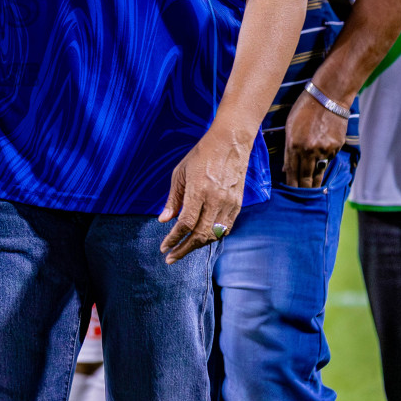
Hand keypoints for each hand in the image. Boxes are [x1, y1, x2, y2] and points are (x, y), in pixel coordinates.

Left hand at [158, 126, 253, 263]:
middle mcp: (215, 200)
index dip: (173, 238)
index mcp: (198, 190)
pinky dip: (213, 237)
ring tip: (184, 249)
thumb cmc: (201, 155)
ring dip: (198, 246)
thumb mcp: (180, 173)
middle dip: (183, 249)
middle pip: (199, 235)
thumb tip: (163, 220)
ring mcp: (229, 203)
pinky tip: (202, 239)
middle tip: (171, 257)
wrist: (230, 143)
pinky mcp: (237, 205)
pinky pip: (226, 229)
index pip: (185, 224)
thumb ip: (173, 199)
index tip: (164, 247)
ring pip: (214, 235)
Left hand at [281, 92, 347, 187]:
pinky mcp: (336, 147)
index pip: (292, 172)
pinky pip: (328, 160)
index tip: (291, 193)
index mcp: (294, 144)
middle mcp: (309, 150)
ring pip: (318, 172)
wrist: (328, 97)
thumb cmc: (304, 109)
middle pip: (306, 177)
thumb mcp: (290, 127)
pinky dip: (324, 163)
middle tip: (301, 198)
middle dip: (303, 189)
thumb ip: (288, 149)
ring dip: (315, 181)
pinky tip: (322, 163)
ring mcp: (324, 149)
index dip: (292, 184)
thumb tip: (286, 169)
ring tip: (312, 190)